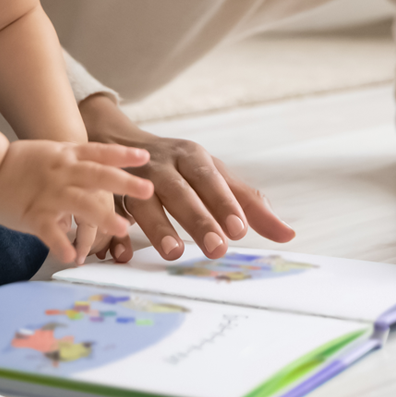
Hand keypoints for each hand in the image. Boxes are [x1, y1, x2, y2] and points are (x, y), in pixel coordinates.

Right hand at [0, 140, 153, 263]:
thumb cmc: (19, 162)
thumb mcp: (52, 153)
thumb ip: (75, 163)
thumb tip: (99, 175)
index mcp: (66, 155)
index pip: (99, 153)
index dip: (122, 155)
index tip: (144, 157)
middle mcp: (62, 172)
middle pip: (98, 176)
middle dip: (124, 183)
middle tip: (148, 189)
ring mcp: (48, 193)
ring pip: (80, 204)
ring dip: (103, 216)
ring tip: (122, 228)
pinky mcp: (33, 214)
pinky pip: (50, 231)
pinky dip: (62, 245)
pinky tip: (72, 257)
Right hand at [79, 95, 295, 261]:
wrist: (121, 142)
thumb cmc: (181, 167)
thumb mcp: (215, 175)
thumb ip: (248, 204)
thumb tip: (288, 234)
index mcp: (190, 156)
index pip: (209, 178)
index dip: (223, 202)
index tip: (239, 229)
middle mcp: (161, 165)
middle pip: (179, 190)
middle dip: (198, 218)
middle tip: (216, 248)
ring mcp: (131, 179)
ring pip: (143, 201)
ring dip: (158, 226)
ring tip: (175, 252)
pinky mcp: (107, 195)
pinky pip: (108, 213)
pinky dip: (113, 233)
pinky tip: (121, 254)